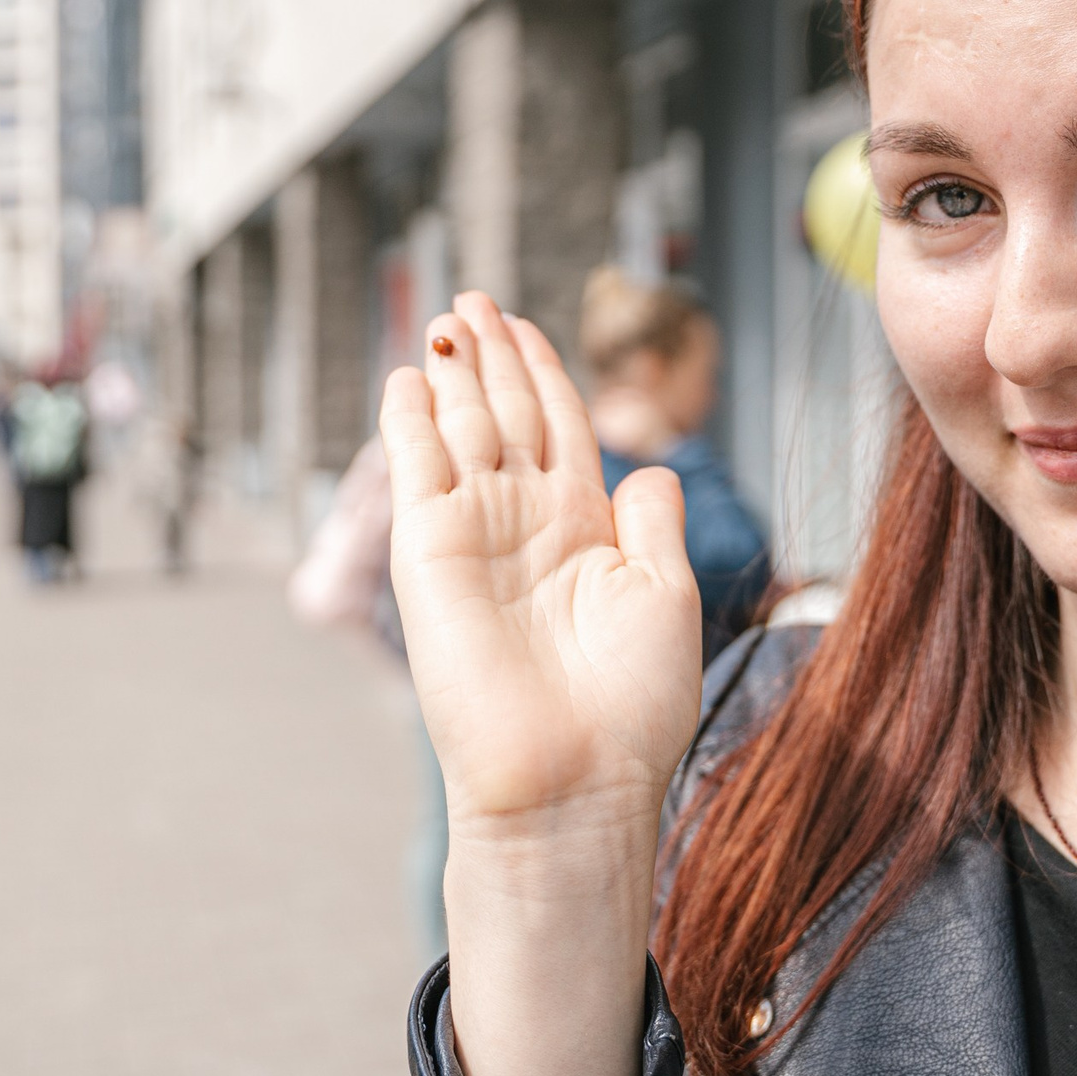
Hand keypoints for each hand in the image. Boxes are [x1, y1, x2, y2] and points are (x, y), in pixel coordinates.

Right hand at [383, 293, 702, 831]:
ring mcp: (474, 535)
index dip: (543, 372)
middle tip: (475, 299)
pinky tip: (411, 377)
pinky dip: (410, 419)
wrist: (572, 776)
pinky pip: (417, 468)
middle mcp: (525, 524)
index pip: (559, 427)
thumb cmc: (631, 704)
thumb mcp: (665, 593)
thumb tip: (650, 464)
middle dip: (492, 355)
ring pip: (462, 429)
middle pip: (506, 415)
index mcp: (585, 529)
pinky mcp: (430, 552)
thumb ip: (653, 520)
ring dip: (455, 371)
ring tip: (450, 318)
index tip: (527, 324)